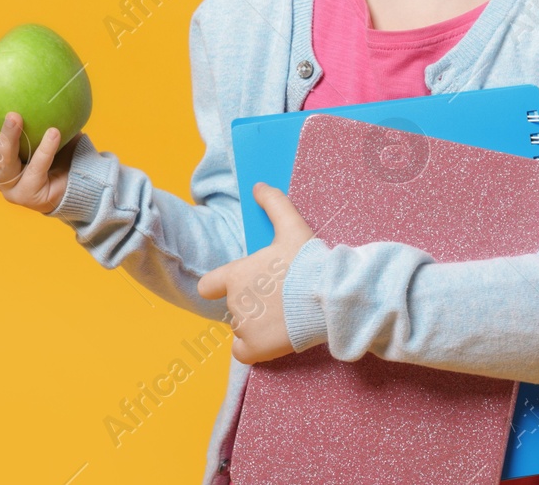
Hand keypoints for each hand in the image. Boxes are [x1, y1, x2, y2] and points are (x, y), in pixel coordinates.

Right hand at [0, 99, 81, 214]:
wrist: (79, 183)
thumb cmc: (58, 151)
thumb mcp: (42, 125)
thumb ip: (33, 104)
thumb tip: (30, 66)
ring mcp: (11, 187)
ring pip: (3, 163)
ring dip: (7, 138)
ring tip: (14, 116)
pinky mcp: (30, 194)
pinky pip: (38, 168)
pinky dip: (45, 149)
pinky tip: (54, 131)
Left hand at [197, 183, 315, 364]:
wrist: (328, 297)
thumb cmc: (308, 262)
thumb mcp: (291, 226)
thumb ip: (273, 203)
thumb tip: (258, 185)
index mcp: (234, 276)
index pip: (209, 286)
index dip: (221, 287)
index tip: (241, 286)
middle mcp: (233, 303)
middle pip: (233, 307)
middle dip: (251, 303)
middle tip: (277, 298)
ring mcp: (244, 327)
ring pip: (241, 328)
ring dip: (255, 324)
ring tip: (281, 316)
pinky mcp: (256, 348)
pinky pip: (242, 352)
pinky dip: (252, 348)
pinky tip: (271, 338)